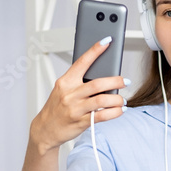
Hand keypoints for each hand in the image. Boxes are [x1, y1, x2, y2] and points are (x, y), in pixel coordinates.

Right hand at [29, 38, 128, 154]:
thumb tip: (103, 78)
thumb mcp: (63, 91)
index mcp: (65, 82)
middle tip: (125, 81)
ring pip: (102, 100)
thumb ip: (79, 84)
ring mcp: (75, 108)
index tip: (107, 41)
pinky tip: (119, 110)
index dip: (95, 50)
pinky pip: (102, 116)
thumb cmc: (56, 108)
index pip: (82, 62)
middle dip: (116, 81)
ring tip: (122, 100)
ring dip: (117, 99)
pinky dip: (114, 112)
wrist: (45, 129)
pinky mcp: (81, 122)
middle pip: (97, 83)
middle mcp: (70, 94)